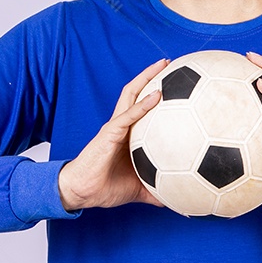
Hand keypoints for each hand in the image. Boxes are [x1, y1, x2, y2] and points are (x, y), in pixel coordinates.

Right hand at [58, 58, 168, 211]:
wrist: (83, 192)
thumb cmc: (105, 186)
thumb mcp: (139, 188)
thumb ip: (158, 190)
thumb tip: (179, 200)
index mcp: (128, 135)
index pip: (143, 106)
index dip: (156, 92)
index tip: (176, 82)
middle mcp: (122, 126)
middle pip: (137, 92)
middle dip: (152, 75)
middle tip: (170, 62)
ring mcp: (114, 127)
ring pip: (131, 96)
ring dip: (147, 78)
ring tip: (164, 65)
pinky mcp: (109, 133)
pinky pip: (128, 116)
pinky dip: (142, 105)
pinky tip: (157, 95)